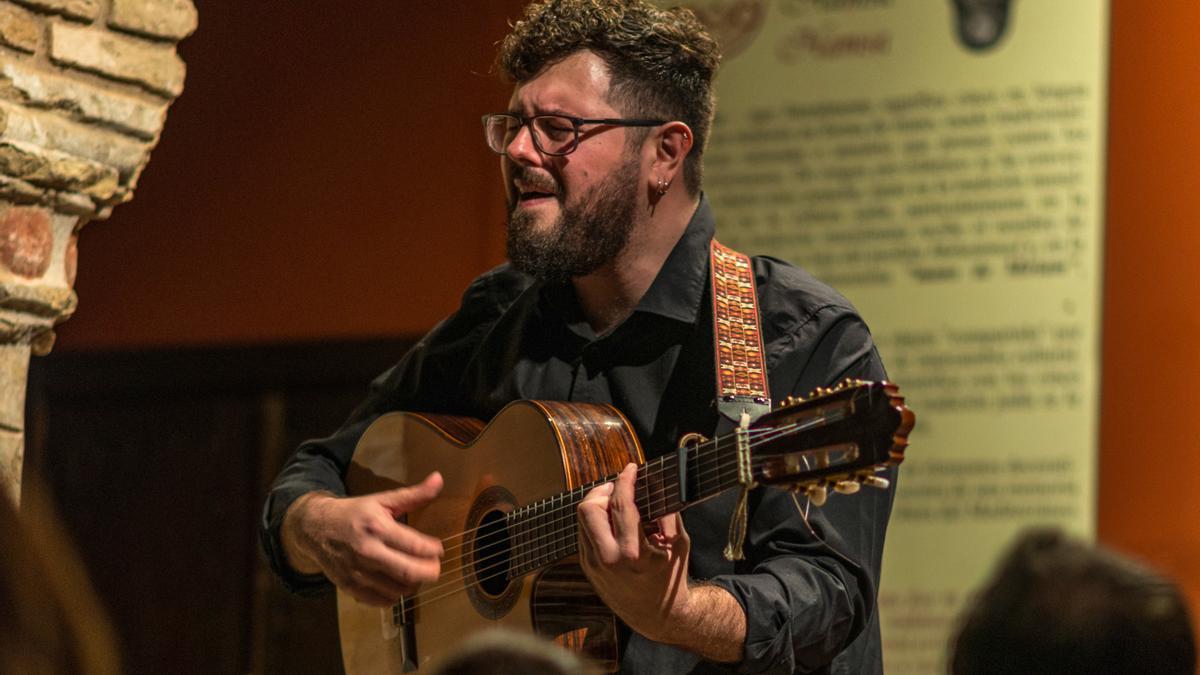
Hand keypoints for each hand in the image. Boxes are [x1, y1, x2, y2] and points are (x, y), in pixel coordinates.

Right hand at [282, 472, 444, 605]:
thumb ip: (414, 494)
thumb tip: (439, 478)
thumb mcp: (382, 499)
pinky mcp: (351, 587)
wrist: (315, 528)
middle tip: (435, 566)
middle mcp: (368, 552)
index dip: (434, 550)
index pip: (416, 546)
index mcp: (378, 528)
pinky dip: (395, 595)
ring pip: (399, 590)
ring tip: (415, 572)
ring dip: (414, 584)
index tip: (438, 549)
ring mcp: (358, 573)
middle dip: (430, 572)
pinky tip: (397, 582)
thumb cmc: (354, 513)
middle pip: (410, 573)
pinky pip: (382, 601)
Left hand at [576, 463, 691, 643]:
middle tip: (619, 487)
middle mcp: (608, 559)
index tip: (631, 468)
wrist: (657, 615)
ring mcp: (593, 564)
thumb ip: (667, 512)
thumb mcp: (678, 543)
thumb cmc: (670, 578)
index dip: (625, 480)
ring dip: (598, 504)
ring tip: (617, 503)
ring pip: (582, 519)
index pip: (622, 505)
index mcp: (633, 553)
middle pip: (588, 508)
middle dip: (603, 490)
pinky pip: (584, 533)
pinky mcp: (587, 567)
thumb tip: (655, 484)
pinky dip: (596, 520)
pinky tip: (612, 520)